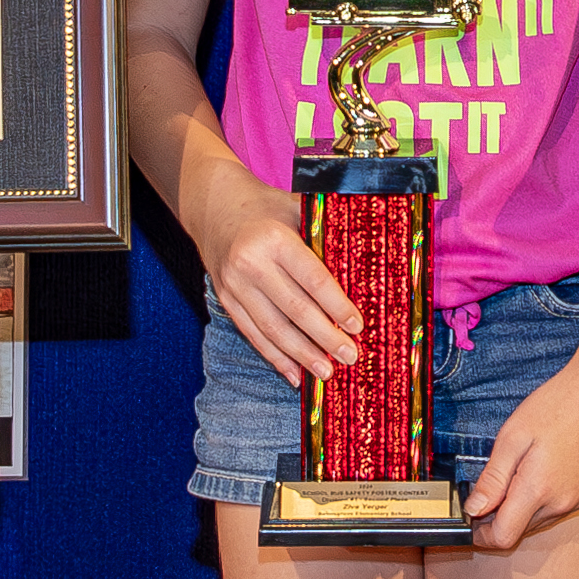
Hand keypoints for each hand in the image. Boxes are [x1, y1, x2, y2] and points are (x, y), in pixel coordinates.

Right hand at [200, 202, 363, 386]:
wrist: (214, 205)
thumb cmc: (266, 208)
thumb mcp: (295, 208)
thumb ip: (324, 232)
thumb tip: (364, 256)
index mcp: (275, 240)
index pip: (313, 280)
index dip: (337, 306)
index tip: (358, 326)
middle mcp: (252, 264)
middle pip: (295, 310)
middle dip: (325, 338)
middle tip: (350, 356)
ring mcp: (235, 285)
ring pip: (272, 328)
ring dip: (301, 355)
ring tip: (326, 372)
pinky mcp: (226, 299)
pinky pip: (252, 333)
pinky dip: (274, 356)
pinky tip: (294, 373)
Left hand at [464, 365, 578, 547]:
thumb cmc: (559, 405)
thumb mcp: (513, 436)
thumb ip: (493, 479)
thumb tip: (474, 509)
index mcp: (539, 489)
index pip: (504, 537)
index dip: (481, 534)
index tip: (469, 519)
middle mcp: (561, 504)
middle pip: (519, 532)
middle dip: (497, 519)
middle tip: (486, 489)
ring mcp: (577, 501)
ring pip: (536, 523)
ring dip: (517, 510)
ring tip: (512, 475)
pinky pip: (554, 512)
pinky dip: (537, 502)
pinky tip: (534, 473)